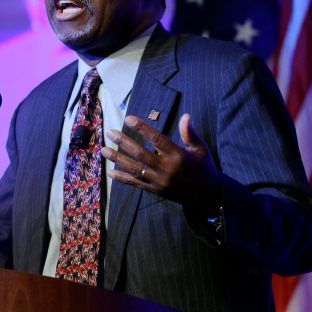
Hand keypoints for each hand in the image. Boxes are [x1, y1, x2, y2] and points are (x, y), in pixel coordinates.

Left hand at [101, 114, 221, 213]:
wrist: (207, 196)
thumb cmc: (204, 168)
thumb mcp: (200, 149)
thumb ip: (190, 133)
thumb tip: (186, 115)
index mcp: (177, 155)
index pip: (156, 139)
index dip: (142, 128)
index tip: (128, 119)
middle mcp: (166, 168)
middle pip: (140, 153)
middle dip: (124, 142)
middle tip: (111, 132)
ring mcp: (158, 181)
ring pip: (134, 169)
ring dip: (117, 159)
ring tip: (104, 150)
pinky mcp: (155, 190)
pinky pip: (135, 183)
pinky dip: (122, 178)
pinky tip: (110, 172)